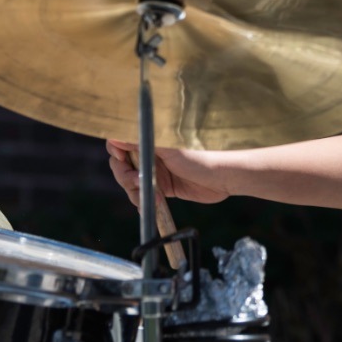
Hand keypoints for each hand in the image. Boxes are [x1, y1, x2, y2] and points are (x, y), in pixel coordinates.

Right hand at [105, 139, 231, 205]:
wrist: (225, 175)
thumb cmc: (201, 154)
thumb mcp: (169, 147)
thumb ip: (142, 142)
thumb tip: (116, 136)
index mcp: (152, 137)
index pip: (121, 140)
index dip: (117, 150)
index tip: (121, 159)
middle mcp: (152, 152)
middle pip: (121, 164)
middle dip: (125, 175)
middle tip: (139, 182)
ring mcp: (156, 170)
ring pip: (130, 182)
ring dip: (135, 191)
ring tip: (154, 196)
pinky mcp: (163, 187)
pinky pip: (143, 195)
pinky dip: (143, 201)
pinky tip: (151, 205)